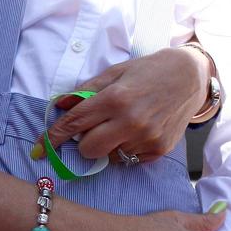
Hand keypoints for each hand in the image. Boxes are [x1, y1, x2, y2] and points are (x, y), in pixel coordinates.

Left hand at [34, 47, 207, 163]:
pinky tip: (135, 132)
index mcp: (116, 98)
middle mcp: (131, 121)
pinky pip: (130, 160)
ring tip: (119, 126)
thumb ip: (87, 90)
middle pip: (89, 149)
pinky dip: (126, 150)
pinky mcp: (160, 150)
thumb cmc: (150, 70)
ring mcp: (147, 138)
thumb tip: (60, 105)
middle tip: (92, 129)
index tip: (40, 147)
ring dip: (106, 145)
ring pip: (109, 157)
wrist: (190, 77)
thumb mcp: (116, 72)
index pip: (75, 123)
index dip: (54, 136)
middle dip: (83, 142)